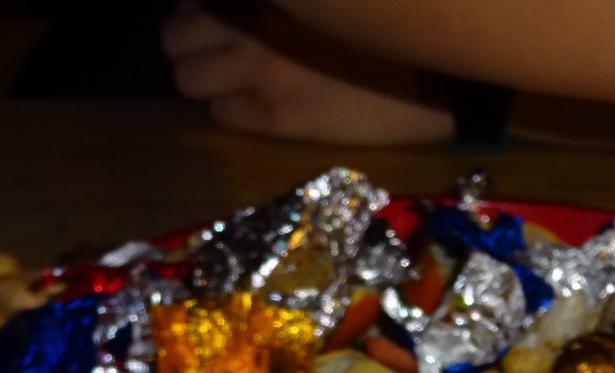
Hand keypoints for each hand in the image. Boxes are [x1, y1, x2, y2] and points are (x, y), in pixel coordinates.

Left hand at [161, 1, 452, 144]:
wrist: (441, 77)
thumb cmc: (395, 34)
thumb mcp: (331, 6)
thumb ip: (282, 1)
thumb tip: (234, 5)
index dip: (203, 6)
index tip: (220, 12)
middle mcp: (252, 24)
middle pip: (173, 35)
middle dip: (190, 41)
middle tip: (219, 47)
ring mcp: (259, 73)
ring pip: (185, 79)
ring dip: (201, 77)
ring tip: (232, 78)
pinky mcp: (275, 118)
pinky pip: (220, 115)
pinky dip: (229, 109)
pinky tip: (258, 105)